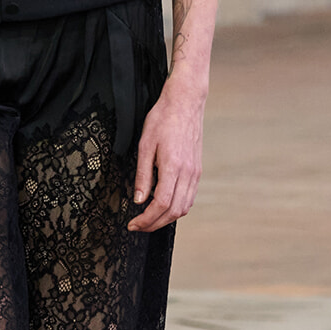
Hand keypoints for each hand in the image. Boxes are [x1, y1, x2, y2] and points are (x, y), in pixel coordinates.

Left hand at [127, 78, 204, 231]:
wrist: (185, 103)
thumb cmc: (163, 119)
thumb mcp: (145, 145)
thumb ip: (142, 175)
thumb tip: (138, 200)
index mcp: (173, 167)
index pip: (161, 204)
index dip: (146, 219)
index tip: (133, 224)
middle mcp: (188, 173)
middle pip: (173, 211)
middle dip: (154, 224)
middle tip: (138, 226)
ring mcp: (195, 173)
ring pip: (184, 207)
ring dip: (166, 219)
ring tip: (149, 220)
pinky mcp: (197, 170)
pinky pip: (189, 197)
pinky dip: (177, 208)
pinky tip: (164, 207)